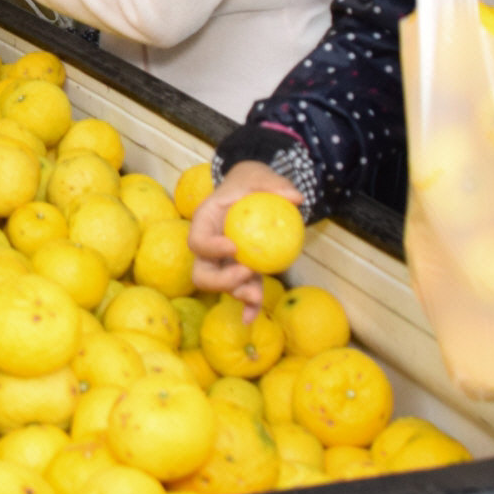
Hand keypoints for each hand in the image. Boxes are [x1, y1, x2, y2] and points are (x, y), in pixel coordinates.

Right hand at [190, 162, 293, 313]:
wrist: (251, 192)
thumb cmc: (250, 182)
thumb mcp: (260, 176)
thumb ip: (275, 184)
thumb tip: (295, 198)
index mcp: (206, 220)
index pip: (197, 239)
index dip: (210, 247)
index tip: (234, 247)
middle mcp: (210, 245)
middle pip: (202, 272)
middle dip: (222, 280)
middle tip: (246, 273)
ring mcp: (223, 262)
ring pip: (221, 286)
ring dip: (237, 293)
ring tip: (257, 294)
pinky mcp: (239, 272)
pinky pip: (241, 291)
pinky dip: (246, 306)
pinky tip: (253, 317)